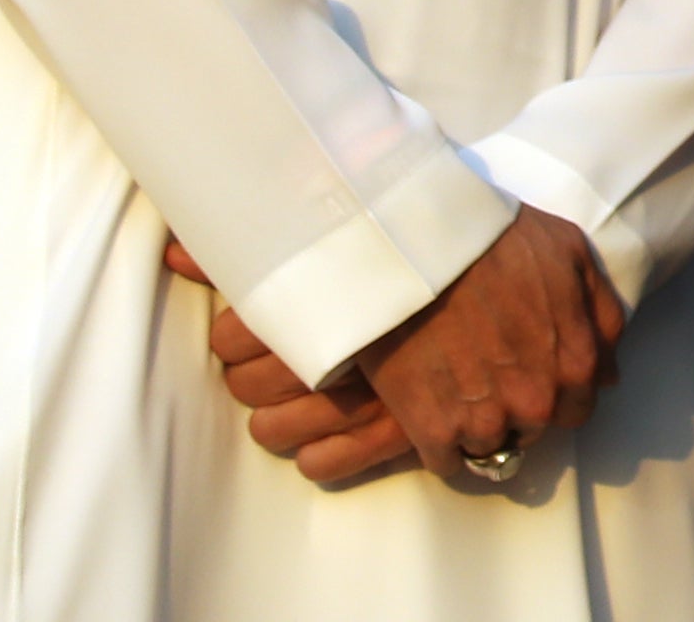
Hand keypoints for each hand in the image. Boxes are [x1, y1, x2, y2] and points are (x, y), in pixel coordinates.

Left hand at [171, 235, 423, 488]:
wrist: (519, 281)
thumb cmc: (427, 249)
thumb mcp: (351, 230)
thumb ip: (260, 241)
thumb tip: (174, 252)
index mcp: (323, 299)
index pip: (232, 334)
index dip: (233, 331)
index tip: (254, 319)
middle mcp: (336, 353)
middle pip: (245, 384)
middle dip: (252, 371)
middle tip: (278, 352)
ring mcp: (365, 400)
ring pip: (271, 429)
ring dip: (277, 414)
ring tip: (300, 389)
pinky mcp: (396, 436)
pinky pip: (320, 463)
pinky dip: (316, 449)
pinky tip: (331, 424)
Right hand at [352, 207, 625, 489]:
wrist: (422, 249)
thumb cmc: (501, 241)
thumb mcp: (574, 257)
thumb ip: (602, 318)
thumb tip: (609, 375)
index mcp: (576, 364)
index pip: (577, 411)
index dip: (555, 393)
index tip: (530, 375)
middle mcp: (537, 401)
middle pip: (533, 430)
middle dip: (517, 408)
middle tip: (488, 374)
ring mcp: (486, 420)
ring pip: (488, 445)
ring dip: (475, 426)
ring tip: (454, 385)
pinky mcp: (434, 430)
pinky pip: (445, 461)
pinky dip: (438, 443)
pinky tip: (429, 407)